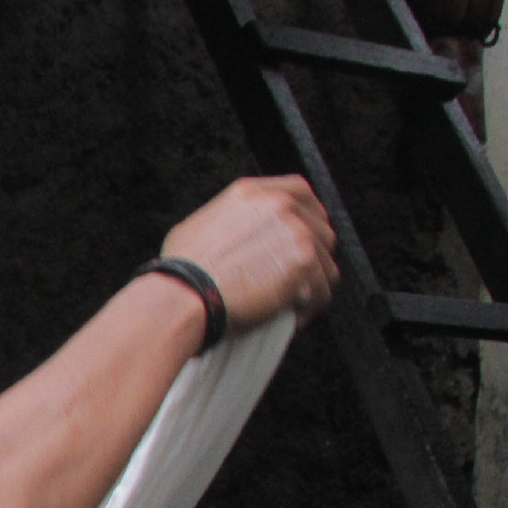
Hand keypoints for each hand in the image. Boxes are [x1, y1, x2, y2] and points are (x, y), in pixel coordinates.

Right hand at [160, 175, 336, 327]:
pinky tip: (293, 315)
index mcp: (253, 193)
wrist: (184, 294)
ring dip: (313, 284)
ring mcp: (296, 233)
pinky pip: (323, 289)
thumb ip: (230, 221)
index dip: (307, 215)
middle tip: (297, 278)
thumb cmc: (181, 271)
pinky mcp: (304, 264)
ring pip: (325, 261)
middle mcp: (279, 205)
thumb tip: (237, 237)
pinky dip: (311, 307)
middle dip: (313, 255)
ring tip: (294, 303)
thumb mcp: (200, 225)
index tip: (303, 235)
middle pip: (320, 227)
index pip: (299, 191)